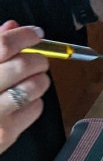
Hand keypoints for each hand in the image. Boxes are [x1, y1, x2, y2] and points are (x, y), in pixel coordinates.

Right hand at [0, 22, 51, 154]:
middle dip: (38, 60)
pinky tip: (26, 99)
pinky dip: (36, 100)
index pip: (3, 45)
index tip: (35, 34)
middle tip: (39, 61)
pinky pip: (34, 109)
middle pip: (22, 66)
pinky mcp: (6, 133)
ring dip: (41, 80)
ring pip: (33, 88)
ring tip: (35, 79)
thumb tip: (12, 27)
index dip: (24, 36)